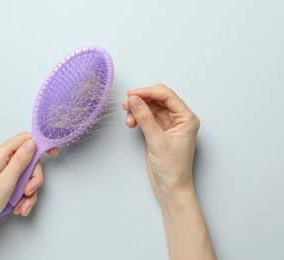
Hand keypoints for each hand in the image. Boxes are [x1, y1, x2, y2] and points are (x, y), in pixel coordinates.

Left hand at [0, 132, 57, 258]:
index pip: (25, 139)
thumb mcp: (5, 183)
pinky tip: (19, 208)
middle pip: (29, 160)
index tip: (53, 153)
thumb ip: (20, 161)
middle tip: (28, 192)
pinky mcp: (3, 181)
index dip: (41, 143)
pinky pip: (20, 184)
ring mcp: (2, 171)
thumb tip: (32, 143)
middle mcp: (1, 159)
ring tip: (21, 206)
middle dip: (33, 178)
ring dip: (29, 192)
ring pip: (26, 174)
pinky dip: (23, 197)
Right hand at [123, 84, 199, 202]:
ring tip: (128, 118)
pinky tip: (131, 122)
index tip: (132, 94)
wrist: (171, 187)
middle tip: (127, 103)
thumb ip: (145, 118)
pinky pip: (147, 117)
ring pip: (151, 107)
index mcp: (186, 118)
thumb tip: (134, 100)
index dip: (148, 92)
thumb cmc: (172, 168)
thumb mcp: (157, 141)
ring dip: (138, 109)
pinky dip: (138, 117)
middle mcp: (179, 119)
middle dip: (142, 99)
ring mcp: (168, 124)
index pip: (167, 96)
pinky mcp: (158, 131)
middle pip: (158, 99)